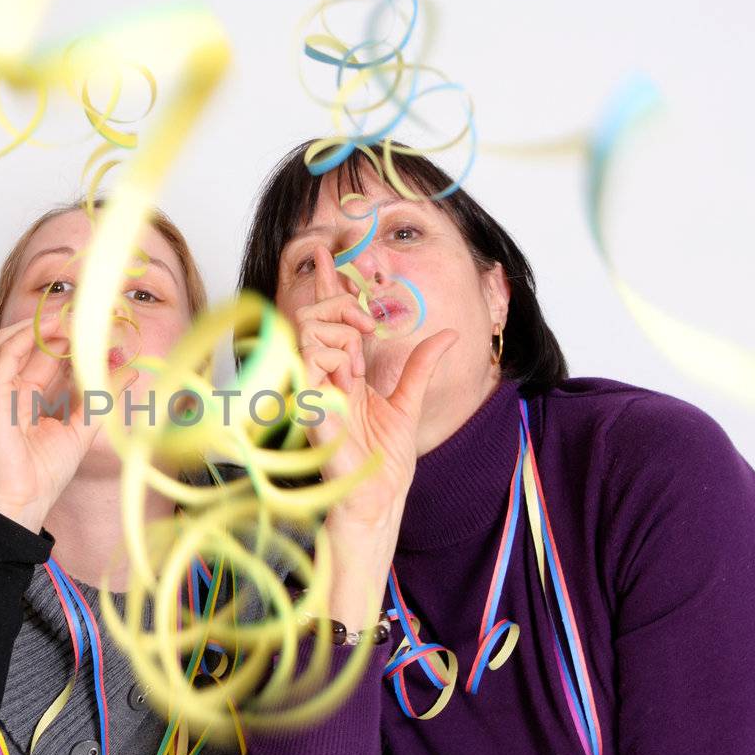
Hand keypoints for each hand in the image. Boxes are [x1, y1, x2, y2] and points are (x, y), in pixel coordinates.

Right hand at [0, 310, 131, 532]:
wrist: (24, 502)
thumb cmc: (45, 474)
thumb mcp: (84, 427)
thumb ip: (103, 397)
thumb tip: (130, 371)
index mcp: (29, 396)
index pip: (48, 356)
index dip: (71, 340)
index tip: (100, 330)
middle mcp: (11, 388)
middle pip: (30, 344)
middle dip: (58, 327)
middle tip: (88, 319)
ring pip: (12, 341)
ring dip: (40, 326)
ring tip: (70, 321)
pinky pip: (3, 355)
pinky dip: (24, 337)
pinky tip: (51, 331)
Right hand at [294, 246, 456, 621]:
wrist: (377, 500)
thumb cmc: (383, 463)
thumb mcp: (409, 402)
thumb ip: (420, 366)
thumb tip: (448, 334)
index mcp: (342, 371)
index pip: (333, 318)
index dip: (334, 284)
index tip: (336, 253)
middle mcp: (322, 374)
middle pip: (316, 313)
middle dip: (340, 299)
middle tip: (369, 315)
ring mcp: (311, 385)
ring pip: (308, 327)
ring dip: (338, 325)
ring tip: (360, 346)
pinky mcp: (306, 400)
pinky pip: (306, 356)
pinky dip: (329, 350)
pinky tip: (348, 367)